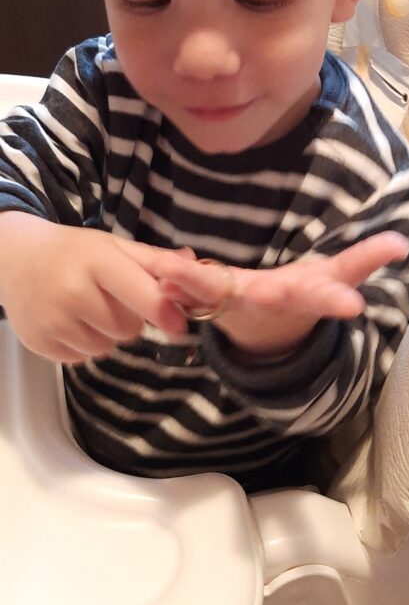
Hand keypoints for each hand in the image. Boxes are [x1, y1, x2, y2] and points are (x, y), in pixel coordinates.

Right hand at [0, 214, 186, 362]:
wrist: (15, 258)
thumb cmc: (73, 251)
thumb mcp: (112, 246)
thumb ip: (153, 260)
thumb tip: (194, 263)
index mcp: (98, 262)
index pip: (143, 296)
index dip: (166, 313)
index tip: (179, 324)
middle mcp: (73, 292)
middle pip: (128, 329)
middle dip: (129, 318)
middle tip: (111, 299)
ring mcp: (53, 320)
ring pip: (107, 347)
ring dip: (107, 334)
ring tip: (90, 309)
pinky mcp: (39, 342)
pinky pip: (82, 357)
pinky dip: (84, 344)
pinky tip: (72, 320)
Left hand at [156, 231, 408, 357]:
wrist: (266, 335)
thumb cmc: (301, 297)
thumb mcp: (335, 280)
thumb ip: (365, 260)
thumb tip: (402, 242)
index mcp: (301, 294)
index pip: (325, 294)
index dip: (337, 299)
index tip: (353, 305)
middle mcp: (269, 300)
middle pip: (270, 294)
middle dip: (259, 291)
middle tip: (253, 289)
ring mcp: (235, 303)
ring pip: (216, 292)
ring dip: (193, 282)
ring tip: (173, 270)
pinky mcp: (208, 300)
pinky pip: (189, 290)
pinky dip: (173, 281)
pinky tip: (159, 267)